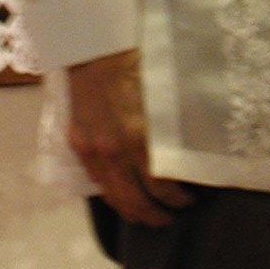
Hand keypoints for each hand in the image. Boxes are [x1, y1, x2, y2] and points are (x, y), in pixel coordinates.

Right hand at [66, 49, 189, 228]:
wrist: (95, 49)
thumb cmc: (137, 66)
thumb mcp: (163, 97)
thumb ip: (172, 130)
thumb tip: (191, 153)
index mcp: (138, 137)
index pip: (160, 186)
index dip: (177, 200)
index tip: (190, 201)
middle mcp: (113, 150)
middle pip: (135, 200)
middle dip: (156, 215)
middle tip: (171, 219)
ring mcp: (91, 149)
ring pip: (113, 196)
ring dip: (132, 212)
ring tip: (148, 217)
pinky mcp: (77, 144)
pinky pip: (96, 181)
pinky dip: (112, 195)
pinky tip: (123, 199)